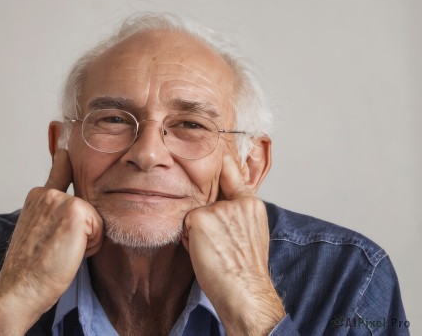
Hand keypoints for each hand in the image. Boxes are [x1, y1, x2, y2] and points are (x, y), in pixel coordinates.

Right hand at [0, 149, 102, 334]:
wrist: (20, 289)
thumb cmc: (31, 269)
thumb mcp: (39, 232)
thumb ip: (54, 214)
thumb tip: (70, 209)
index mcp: (37, 196)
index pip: (60, 170)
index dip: (64, 158)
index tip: (64, 136)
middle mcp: (46, 193)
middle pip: (87, 207)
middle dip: (82, 231)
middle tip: (56, 250)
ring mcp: (60, 200)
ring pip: (95, 218)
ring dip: (86, 241)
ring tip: (61, 253)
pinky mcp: (75, 212)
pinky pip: (100, 229)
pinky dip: (91, 247)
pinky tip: (69, 254)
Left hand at [183, 155, 284, 334]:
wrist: (245, 292)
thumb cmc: (245, 271)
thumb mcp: (250, 233)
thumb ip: (236, 213)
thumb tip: (216, 206)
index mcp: (252, 204)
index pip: (232, 172)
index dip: (221, 160)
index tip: (215, 144)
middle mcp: (237, 202)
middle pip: (207, 197)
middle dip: (205, 216)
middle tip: (221, 243)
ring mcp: (218, 209)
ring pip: (194, 212)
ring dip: (196, 231)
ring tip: (214, 251)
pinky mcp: (200, 218)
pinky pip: (184, 224)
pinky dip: (188, 239)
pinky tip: (203, 253)